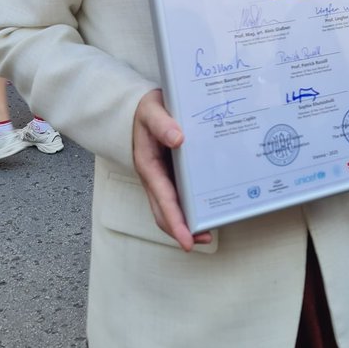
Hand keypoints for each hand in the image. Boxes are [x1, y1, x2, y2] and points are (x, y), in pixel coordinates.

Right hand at [133, 89, 211, 251]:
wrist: (139, 107)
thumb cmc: (145, 110)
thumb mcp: (151, 111)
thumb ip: (162, 123)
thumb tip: (178, 138)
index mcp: (148, 166)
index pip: (162, 199)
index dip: (175, 221)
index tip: (187, 240)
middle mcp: (154, 177)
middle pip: (165, 212)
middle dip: (181, 230)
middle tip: (204, 239)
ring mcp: (162, 177)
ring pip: (172, 206)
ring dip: (187, 221)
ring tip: (209, 229)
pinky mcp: (171, 173)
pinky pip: (179, 194)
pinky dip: (190, 205)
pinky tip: (207, 206)